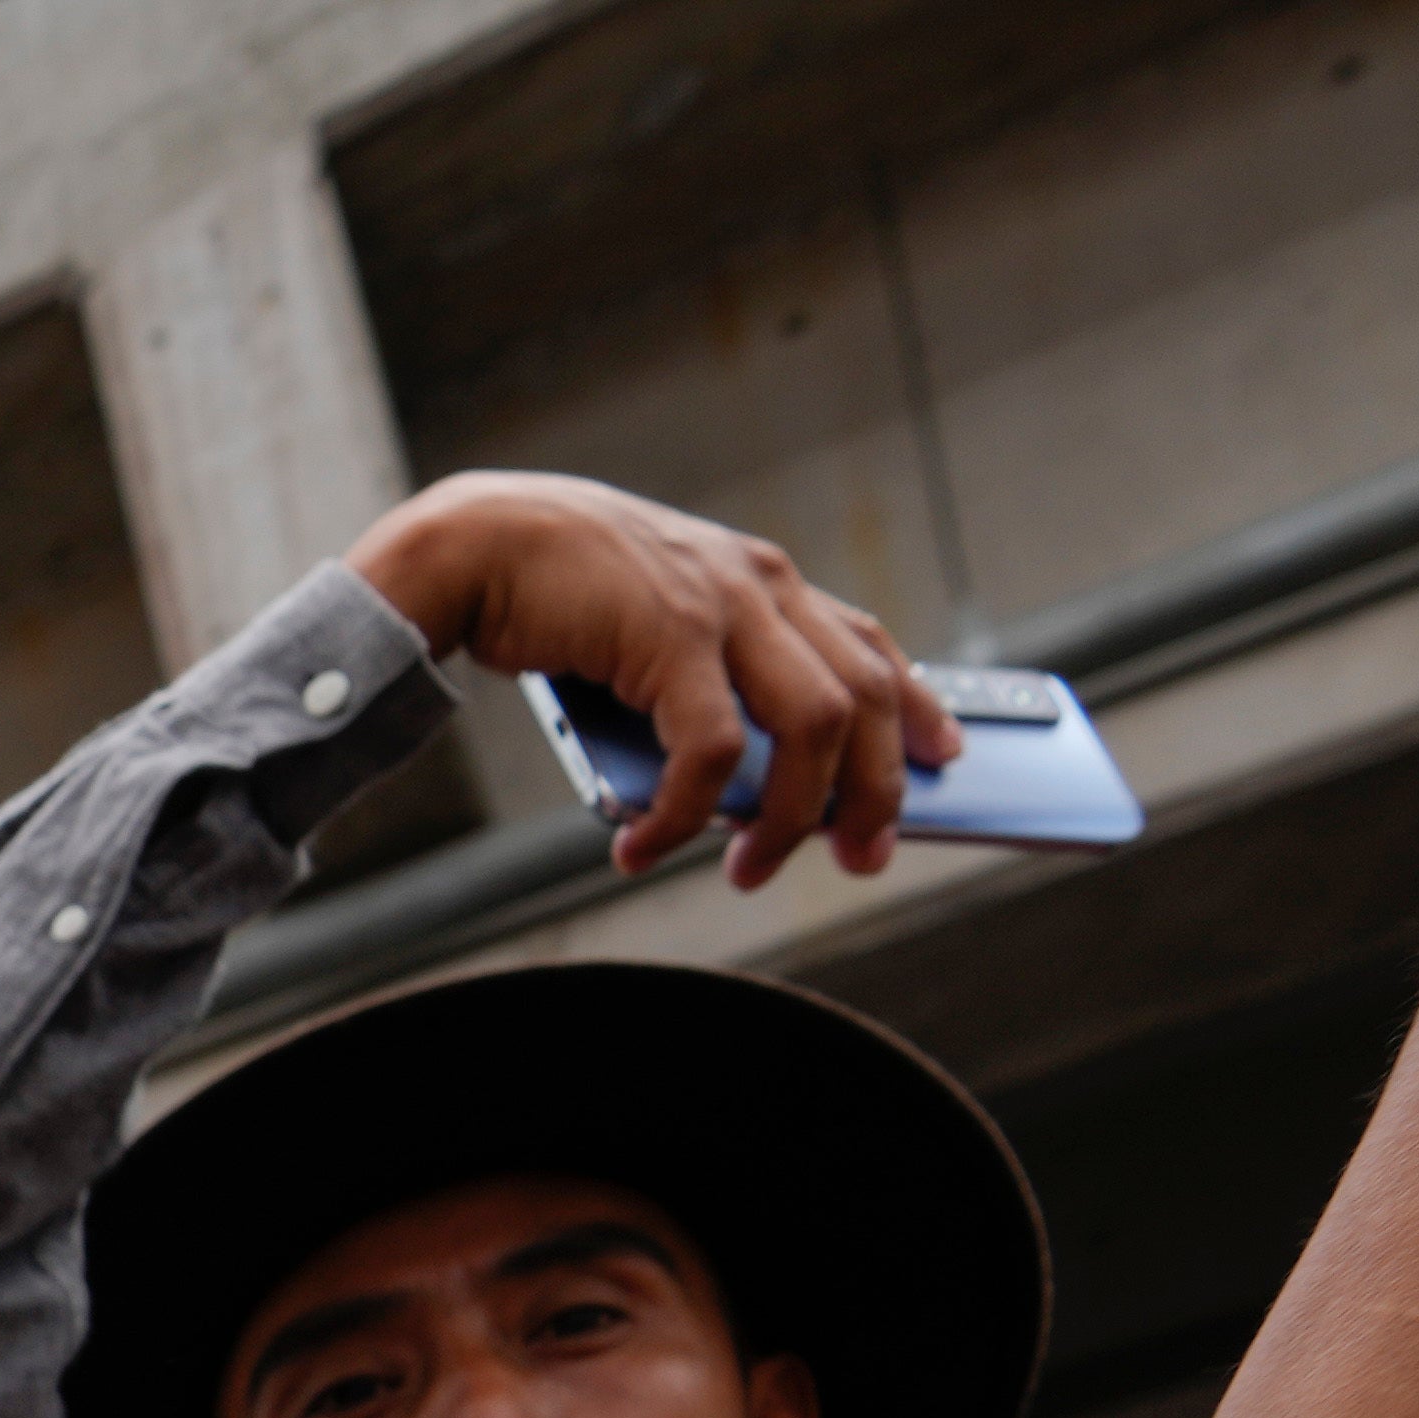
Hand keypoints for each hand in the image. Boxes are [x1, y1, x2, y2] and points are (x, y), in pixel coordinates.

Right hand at [354, 468, 943, 885]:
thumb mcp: (651, 632)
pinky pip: (711, 748)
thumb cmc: (551, 599)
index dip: (914, 704)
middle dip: (876, 789)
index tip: (944, 756)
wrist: (474, 547)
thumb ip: (701, 682)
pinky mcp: (671, 635)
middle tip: (864, 856)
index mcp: (760, 580)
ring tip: (747, 870)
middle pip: (863, 695)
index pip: (867, 642)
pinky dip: (686, 814)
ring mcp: (721, 607)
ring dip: (789, 815)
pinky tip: (643, 849)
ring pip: (814, 724)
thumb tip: (731, 785)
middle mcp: (759, 585)